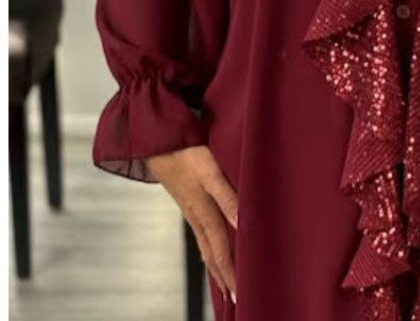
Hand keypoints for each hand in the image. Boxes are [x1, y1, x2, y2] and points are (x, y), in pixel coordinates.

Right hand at [145, 145, 237, 302]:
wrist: (156, 139)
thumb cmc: (186, 151)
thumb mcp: (210, 172)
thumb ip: (228, 197)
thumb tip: (243, 224)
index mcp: (204, 211)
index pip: (221, 250)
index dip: (231, 273)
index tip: (238, 296)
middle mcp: (196, 214)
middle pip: (213, 253)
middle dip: (224, 277)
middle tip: (234, 300)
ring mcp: (190, 208)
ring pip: (206, 244)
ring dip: (216, 265)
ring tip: (223, 284)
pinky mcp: (187, 200)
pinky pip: (200, 232)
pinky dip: (208, 248)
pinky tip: (210, 248)